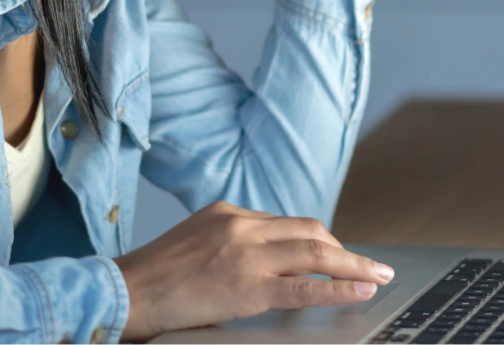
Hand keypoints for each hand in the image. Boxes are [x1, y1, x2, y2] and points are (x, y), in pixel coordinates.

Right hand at [114, 201, 393, 340]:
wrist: (124, 292)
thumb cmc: (154, 277)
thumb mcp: (195, 241)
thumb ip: (229, 242)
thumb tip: (263, 257)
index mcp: (229, 212)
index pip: (287, 222)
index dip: (318, 240)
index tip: (337, 253)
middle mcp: (243, 225)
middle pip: (310, 231)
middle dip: (344, 250)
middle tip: (369, 265)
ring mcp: (248, 253)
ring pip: (316, 252)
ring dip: (354, 264)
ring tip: (378, 274)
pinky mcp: (248, 286)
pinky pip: (306, 286)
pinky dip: (340, 287)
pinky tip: (362, 288)